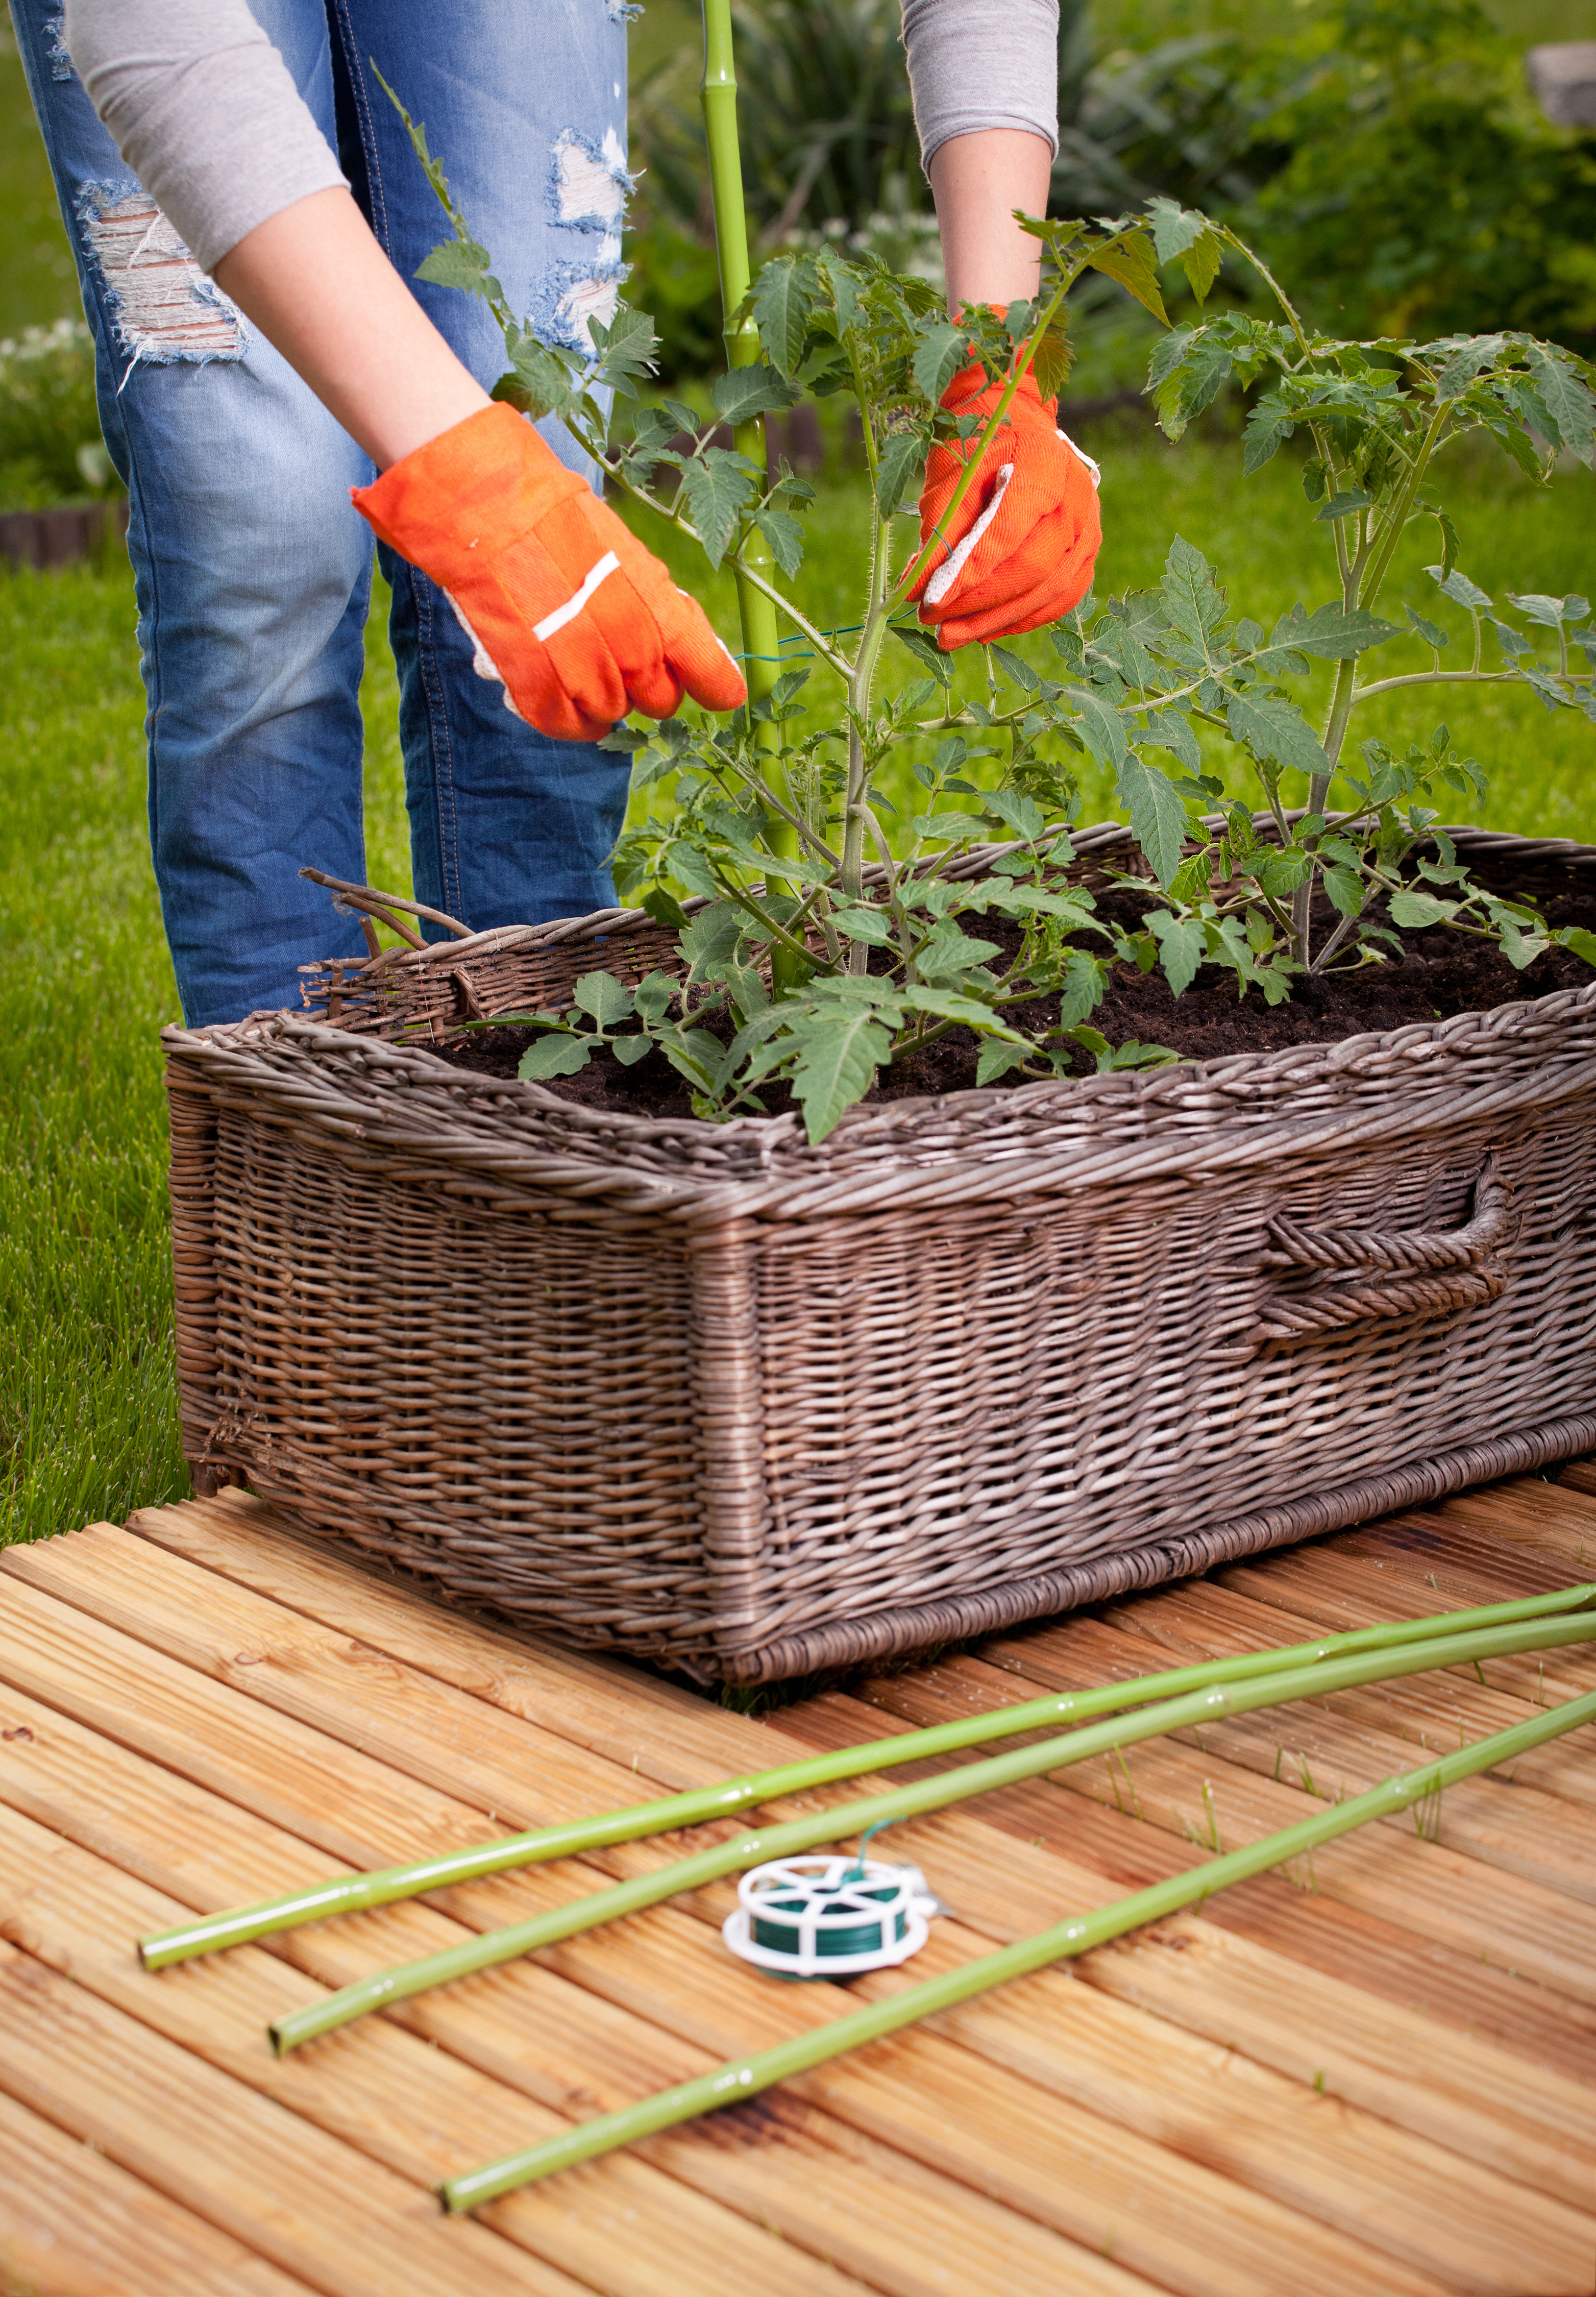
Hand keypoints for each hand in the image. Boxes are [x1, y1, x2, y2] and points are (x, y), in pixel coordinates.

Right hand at [353, 403, 746, 741]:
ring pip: (613, 715)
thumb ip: (661, 607)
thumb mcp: (627, 554)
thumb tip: (688, 649)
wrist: (488, 508)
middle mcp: (630, 650)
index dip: (715, 686)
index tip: (719, 694)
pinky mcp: (537, 690)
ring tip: (578, 660)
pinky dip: (566, 717)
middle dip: (647, 685)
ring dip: (603, 698)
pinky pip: (566, 726)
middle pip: (659, 700)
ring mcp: (583, 674)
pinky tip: (559, 693)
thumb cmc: (559, 522)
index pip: (707, 671)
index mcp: (660, 611)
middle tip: (620, 655)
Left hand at [907, 361, 1100, 651]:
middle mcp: (1077, 497)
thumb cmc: (979, 447)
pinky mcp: (1087, 551)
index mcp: (1043, 465)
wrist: (1018, 425)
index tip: (931, 604)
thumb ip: (938, 533)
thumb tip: (914, 592)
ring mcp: (1089, 526)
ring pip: (1048, 590)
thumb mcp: (951, 479)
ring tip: (953, 637)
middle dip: (980, 605)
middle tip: (936, 628)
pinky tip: (986, 630)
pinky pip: (1061, 597)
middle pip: (1032, 569)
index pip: (1007, 533)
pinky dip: (1023, 619)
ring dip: (997, 621)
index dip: (969, 575)